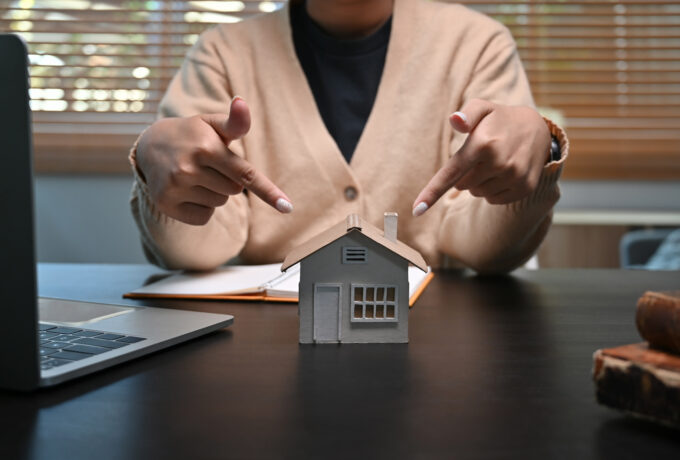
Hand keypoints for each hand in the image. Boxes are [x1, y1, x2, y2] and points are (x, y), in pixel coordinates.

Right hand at [136, 97, 292, 224]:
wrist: (149, 147)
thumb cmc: (192, 135)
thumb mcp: (213, 124)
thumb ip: (235, 122)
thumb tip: (242, 102)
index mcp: (206, 147)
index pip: (246, 175)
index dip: (268, 192)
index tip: (288, 207)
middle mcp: (189, 168)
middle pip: (233, 191)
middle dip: (226, 180)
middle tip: (206, 165)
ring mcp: (175, 187)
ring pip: (218, 204)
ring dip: (212, 193)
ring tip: (193, 175)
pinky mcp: (166, 204)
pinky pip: (203, 217)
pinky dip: (200, 208)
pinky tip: (186, 190)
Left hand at [412, 98, 549, 215]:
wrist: (538, 130)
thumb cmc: (499, 119)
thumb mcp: (482, 108)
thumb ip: (466, 113)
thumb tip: (455, 120)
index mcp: (483, 144)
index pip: (451, 173)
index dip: (432, 192)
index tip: (416, 210)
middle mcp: (500, 162)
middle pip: (462, 185)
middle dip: (466, 173)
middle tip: (481, 155)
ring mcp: (514, 177)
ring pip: (478, 193)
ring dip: (480, 182)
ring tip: (495, 161)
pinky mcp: (524, 188)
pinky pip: (493, 200)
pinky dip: (494, 189)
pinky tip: (505, 171)